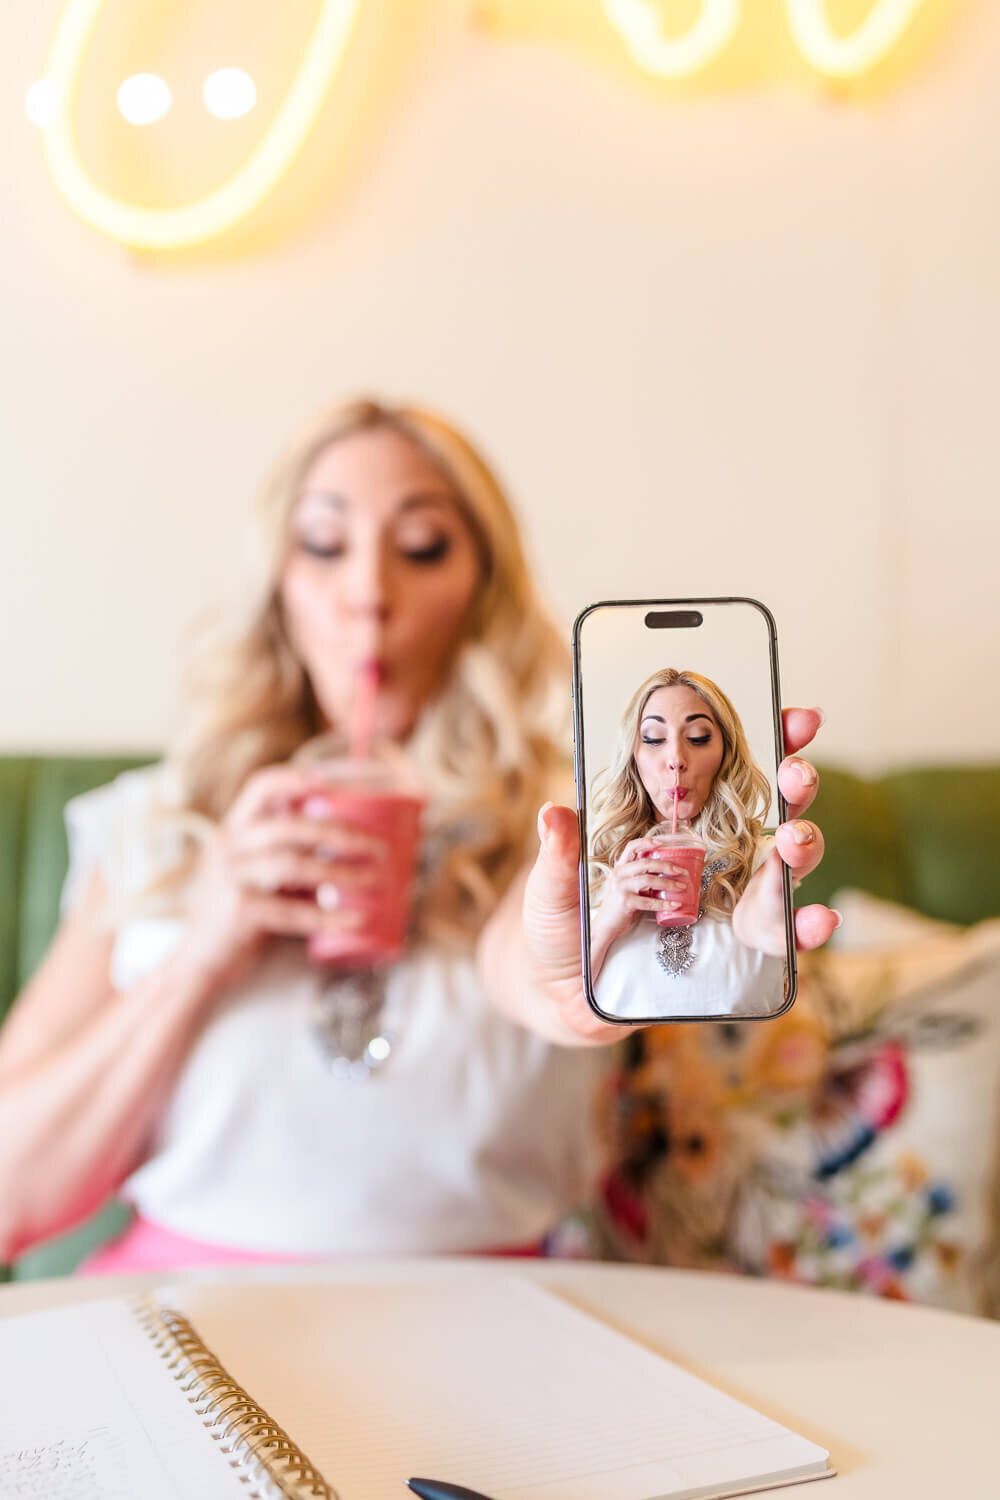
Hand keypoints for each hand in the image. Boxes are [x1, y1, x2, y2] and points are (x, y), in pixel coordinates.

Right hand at [180, 765, 387, 986]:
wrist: (200, 963)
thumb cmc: (242, 918)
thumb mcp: (260, 877)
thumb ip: (290, 859)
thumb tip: (354, 850)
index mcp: (234, 831)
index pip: (260, 787)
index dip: (296, 779)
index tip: (334, 784)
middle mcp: (227, 846)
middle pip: (290, 826)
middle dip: (339, 833)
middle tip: (379, 848)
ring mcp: (230, 877)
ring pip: (294, 865)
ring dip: (342, 873)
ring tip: (377, 881)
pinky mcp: (239, 910)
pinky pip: (293, 910)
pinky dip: (330, 915)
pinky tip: (358, 919)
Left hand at [521, 707, 838, 1043]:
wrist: (566, 996)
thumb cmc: (563, 931)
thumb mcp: (554, 890)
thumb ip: (559, 856)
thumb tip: (553, 814)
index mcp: (681, 829)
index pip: (733, 778)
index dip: (773, 744)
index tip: (796, 715)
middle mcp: (719, 860)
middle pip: (774, 814)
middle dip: (796, 786)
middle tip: (795, 773)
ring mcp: (735, 906)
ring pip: (788, 870)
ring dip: (804, 848)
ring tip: (793, 841)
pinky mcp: (741, 955)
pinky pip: (783, 939)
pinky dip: (808, 927)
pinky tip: (818, 918)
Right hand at [590, 837, 689, 958]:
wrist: (606, 924)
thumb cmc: (620, 905)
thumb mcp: (627, 886)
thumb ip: (640, 878)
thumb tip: (666, 873)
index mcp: (620, 868)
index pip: (632, 847)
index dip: (647, 842)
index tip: (662, 843)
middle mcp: (619, 874)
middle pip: (646, 863)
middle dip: (667, 866)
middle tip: (681, 871)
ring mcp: (621, 887)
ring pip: (649, 880)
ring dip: (669, 883)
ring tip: (682, 887)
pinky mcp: (625, 902)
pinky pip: (649, 901)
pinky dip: (664, 903)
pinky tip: (675, 904)